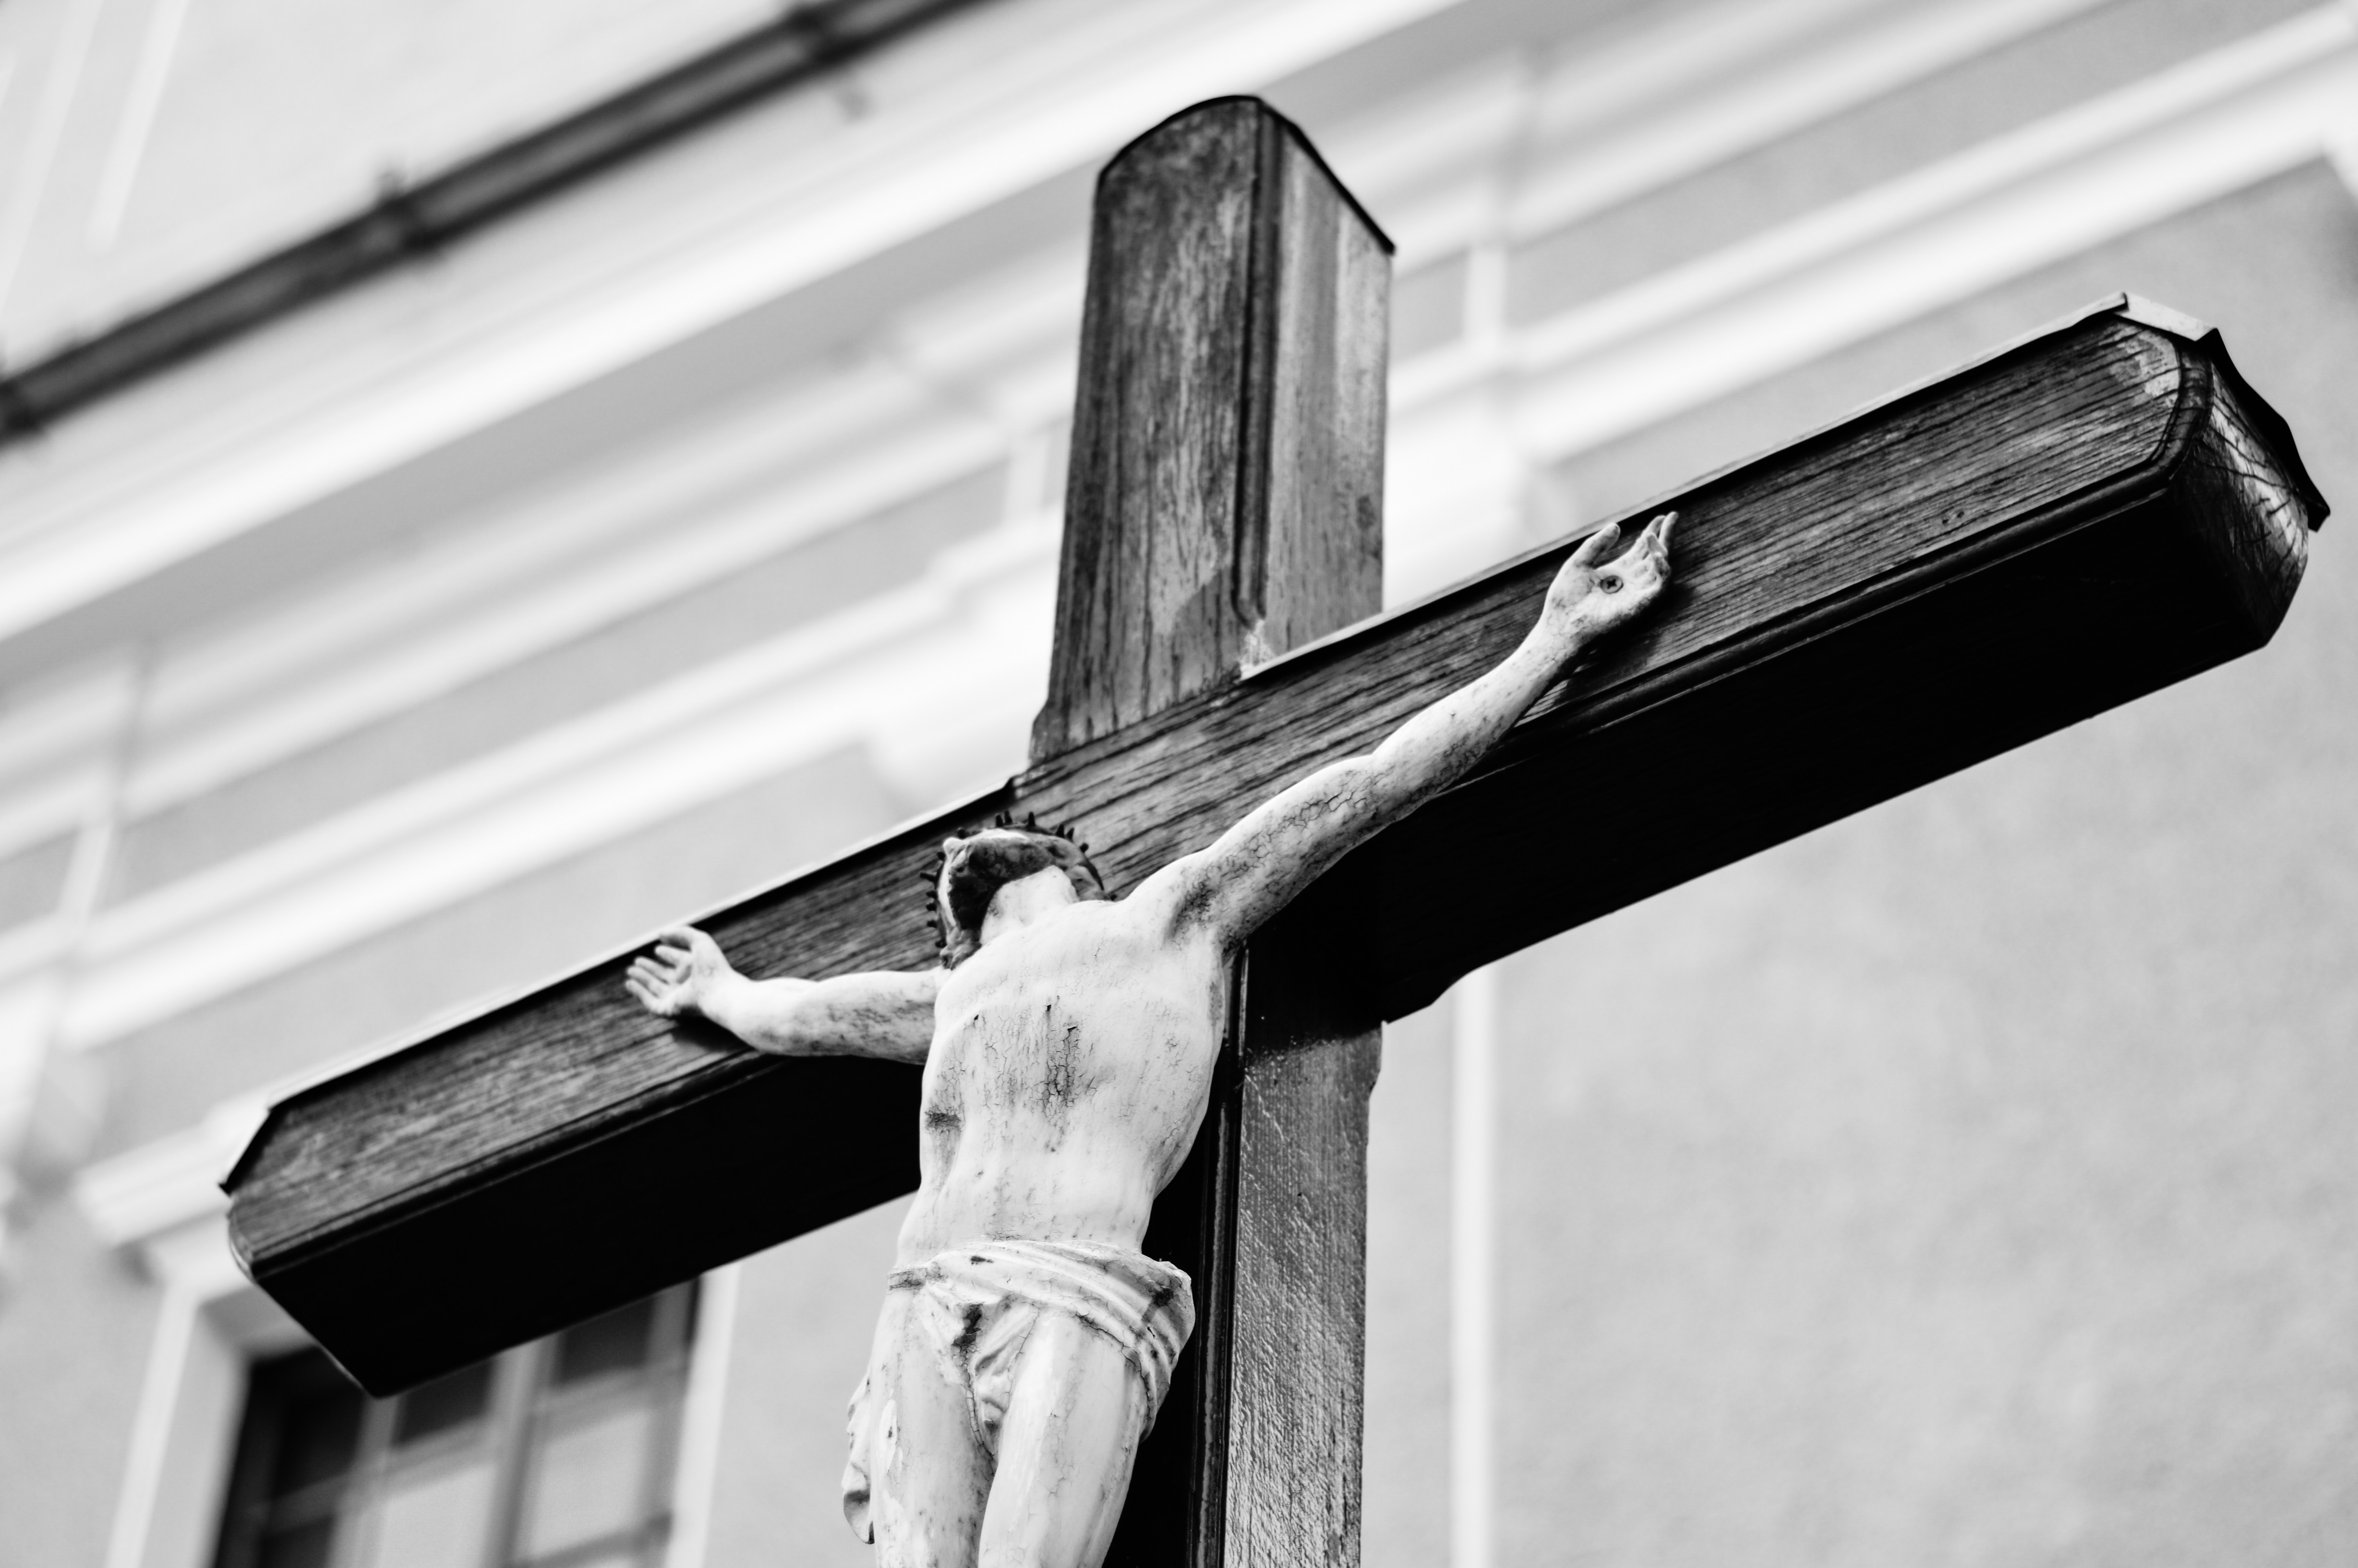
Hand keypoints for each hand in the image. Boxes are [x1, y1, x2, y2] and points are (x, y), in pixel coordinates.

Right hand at [626, 926, 731, 1020]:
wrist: (717, 992)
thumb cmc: (712, 966)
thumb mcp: (700, 940)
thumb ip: (681, 933)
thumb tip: (660, 934)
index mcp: (695, 967)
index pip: (678, 960)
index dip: (668, 954)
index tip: (658, 949)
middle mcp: (685, 982)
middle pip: (665, 974)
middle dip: (651, 968)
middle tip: (637, 960)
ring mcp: (677, 996)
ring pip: (655, 987)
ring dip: (642, 979)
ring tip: (630, 970)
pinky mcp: (669, 1008)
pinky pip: (650, 1002)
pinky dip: (639, 993)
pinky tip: (630, 983)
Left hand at [1538, 510, 1674, 652]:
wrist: (1562, 625)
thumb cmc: (1566, 599)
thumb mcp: (1579, 563)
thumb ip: (1596, 544)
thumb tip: (1616, 526)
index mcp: (1619, 572)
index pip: (1642, 549)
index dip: (1652, 533)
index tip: (1661, 516)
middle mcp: (1632, 581)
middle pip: (1656, 555)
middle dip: (1665, 536)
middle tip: (1673, 515)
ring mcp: (1638, 593)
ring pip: (1661, 568)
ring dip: (1661, 550)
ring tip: (1652, 535)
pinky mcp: (1641, 605)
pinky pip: (1660, 587)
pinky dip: (1663, 570)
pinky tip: (1657, 555)